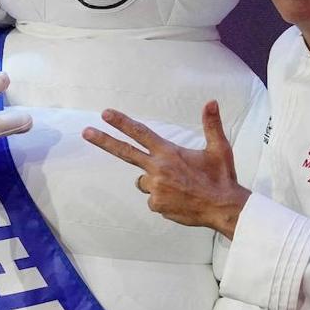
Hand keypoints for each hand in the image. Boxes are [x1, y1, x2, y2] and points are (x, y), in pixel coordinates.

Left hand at [81, 101, 249, 237]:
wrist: (223, 208)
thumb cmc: (221, 177)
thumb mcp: (219, 149)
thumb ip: (211, 125)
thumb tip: (211, 102)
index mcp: (169, 152)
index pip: (141, 133)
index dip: (122, 122)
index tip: (105, 113)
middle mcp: (157, 169)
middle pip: (124, 152)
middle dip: (103, 140)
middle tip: (85, 131)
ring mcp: (154, 188)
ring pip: (144, 181)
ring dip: (155, 181)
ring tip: (180, 185)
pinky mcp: (155, 205)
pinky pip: (153, 198)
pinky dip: (163, 198)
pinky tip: (180, 199)